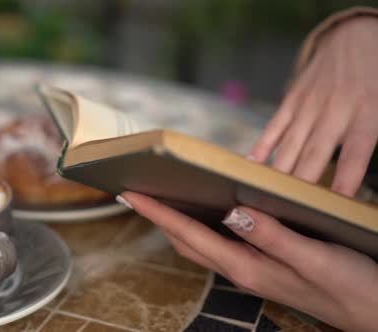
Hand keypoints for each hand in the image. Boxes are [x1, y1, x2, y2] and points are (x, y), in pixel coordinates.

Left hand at [120, 192, 377, 331]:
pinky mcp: (262, 267)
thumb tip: (231, 211)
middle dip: (157, 217)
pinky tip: (205, 212)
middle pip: (185, 241)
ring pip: (199, 244)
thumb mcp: (313, 258)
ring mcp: (250, 270)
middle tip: (135, 192)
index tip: (130, 194)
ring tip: (159, 199)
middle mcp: (240, 270)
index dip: (157, 213)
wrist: (372, 312)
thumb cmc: (350, 286)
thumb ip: (272, 236)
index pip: (189, 235)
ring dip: (175, 222)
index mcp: (246, 267)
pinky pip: (219, 245)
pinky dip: (201, 227)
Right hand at [250, 17, 377, 196]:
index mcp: (366, 114)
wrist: (353, 38)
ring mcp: (308, 105)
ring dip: (277, 173)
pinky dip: (261, 147)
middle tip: (287, 211)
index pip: (353, 156)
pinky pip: (274, 127)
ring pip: (290, 145)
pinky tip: (250, 165)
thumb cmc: (376, 79)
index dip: (343, 181)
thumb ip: (373, 137)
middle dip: (300, 186)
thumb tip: (365, 176)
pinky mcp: (291, 100)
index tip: (333, 207)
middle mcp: (335, 111)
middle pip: (314, 155)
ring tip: (264, 198)